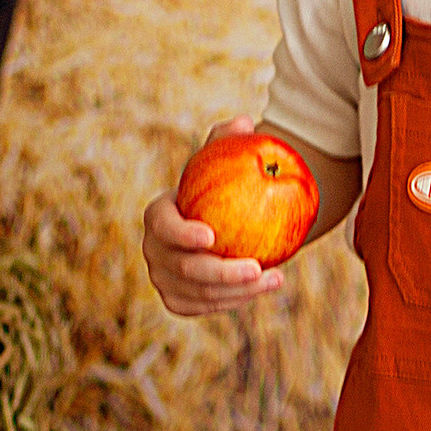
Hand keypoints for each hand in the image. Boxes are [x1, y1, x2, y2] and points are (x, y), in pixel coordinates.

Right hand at [142, 118, 288, 318]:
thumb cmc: (223, 185)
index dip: (182, 235)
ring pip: (199, 293)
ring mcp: (164, 279)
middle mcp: (154, 250)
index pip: (163, 227)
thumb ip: (230, 139)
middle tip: (257, 267)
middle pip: (183, 268)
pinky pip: (206, 307)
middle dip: (220, 272)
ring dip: (238, 291)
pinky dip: (234, 301)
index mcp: (157, 215)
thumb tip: (244, 123)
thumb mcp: (225, 158)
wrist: (223, 222)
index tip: (213, 236)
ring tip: (276, 279)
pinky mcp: (179, 300)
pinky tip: (263, 288)